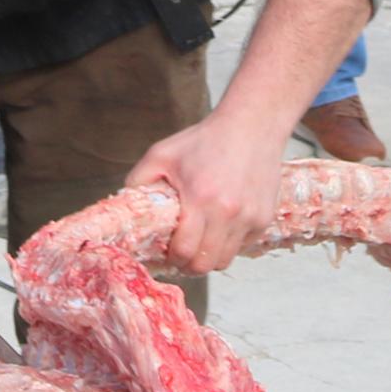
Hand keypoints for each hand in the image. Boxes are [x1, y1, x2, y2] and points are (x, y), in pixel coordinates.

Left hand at [122, 110, 294, 274]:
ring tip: (200, 243)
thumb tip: (126, 209)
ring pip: (225, 261)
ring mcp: (250, 218)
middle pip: (205, 265)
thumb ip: (138, 180)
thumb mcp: (162, 154)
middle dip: (189, 265)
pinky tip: (220, 225)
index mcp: (200, 198)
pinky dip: (228, 243)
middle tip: (181, 255)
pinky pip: (241, 246)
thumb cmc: (205, 140)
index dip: (172, 258)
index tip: (167, 252)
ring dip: (209, 258)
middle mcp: (228, 213)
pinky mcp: (264, 219)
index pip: (184, 251)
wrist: (251, 126)